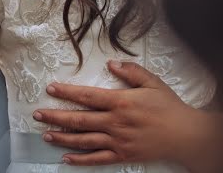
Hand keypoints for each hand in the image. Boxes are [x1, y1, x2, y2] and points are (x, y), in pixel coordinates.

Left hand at [33, 61, 220, 169]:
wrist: (184, 135)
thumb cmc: (169, 107)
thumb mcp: (153, 83)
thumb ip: (131, 72)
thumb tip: (111, 64)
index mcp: (120, 102)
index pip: (87, 96)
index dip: (67, 92)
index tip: (51, 89)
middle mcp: (115, 122)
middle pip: (79, 119)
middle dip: (55, 116)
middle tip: (38, 114)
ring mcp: (117, 140)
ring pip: (83, 140)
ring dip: (62, 137)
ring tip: (46, 134)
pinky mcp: (122, 155)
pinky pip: (96, 159)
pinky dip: (80, 160)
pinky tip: (66, 158)